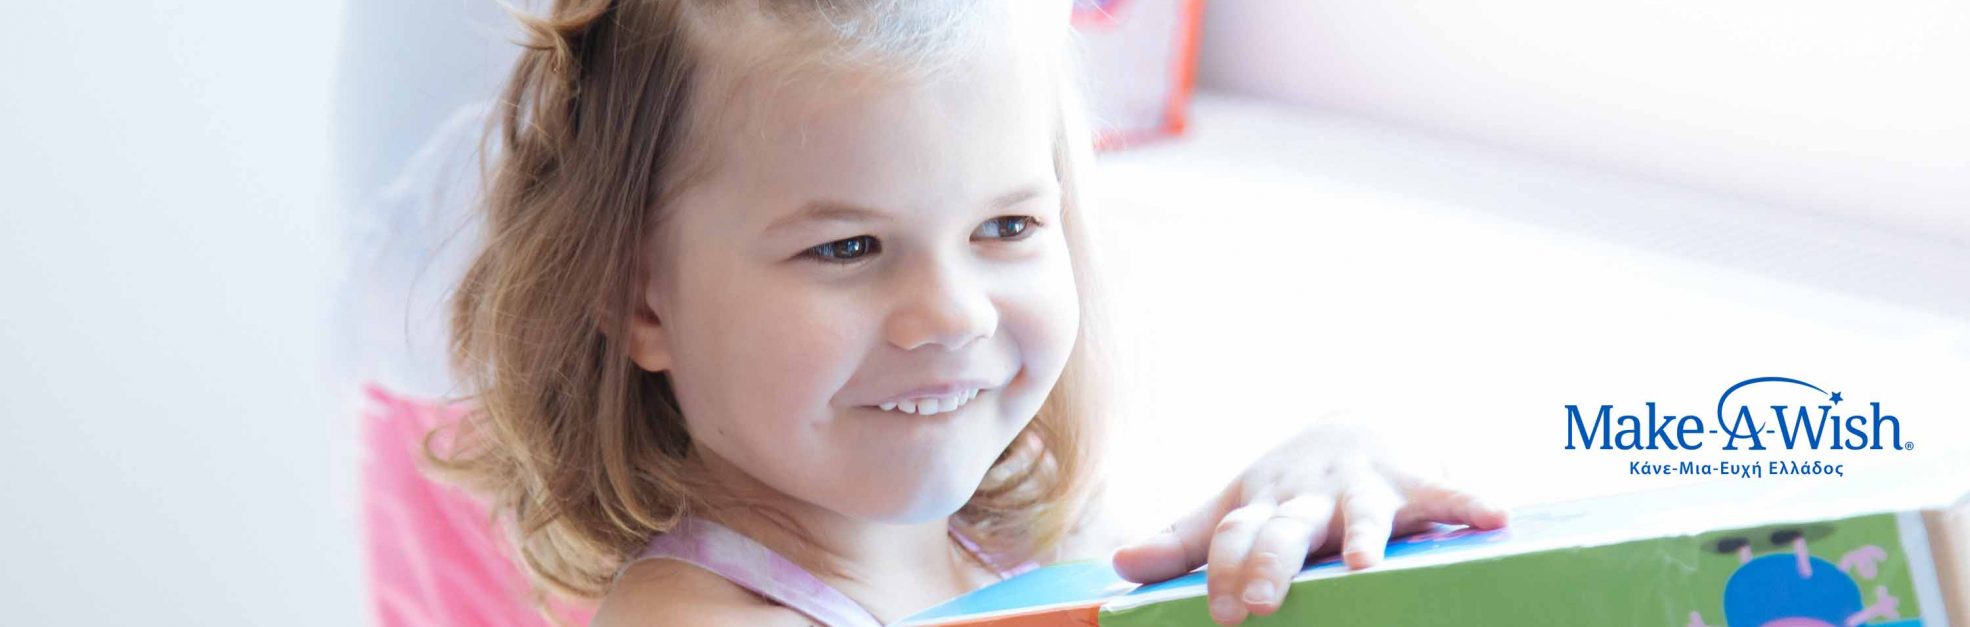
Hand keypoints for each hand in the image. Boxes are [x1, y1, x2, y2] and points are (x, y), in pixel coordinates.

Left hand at [1108, 411, 1507, 625]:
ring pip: (1361, 510)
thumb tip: (1121, 568)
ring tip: (1364, 564)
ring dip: (1363, 535)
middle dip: (1271, 563)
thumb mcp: (1238, 503)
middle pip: (1285, 528)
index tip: (1220, 614)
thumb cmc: (1290, 481)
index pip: (1233, 536)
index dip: (1222, 572)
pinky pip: (1448, 491)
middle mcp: (1309, 493)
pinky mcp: (1417, 480)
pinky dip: (1472, 502)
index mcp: (1263, 502)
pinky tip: (1495, 519)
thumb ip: (1186, 540)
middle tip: (1258, 602)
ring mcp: (1364, 485)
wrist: (1360, 416)